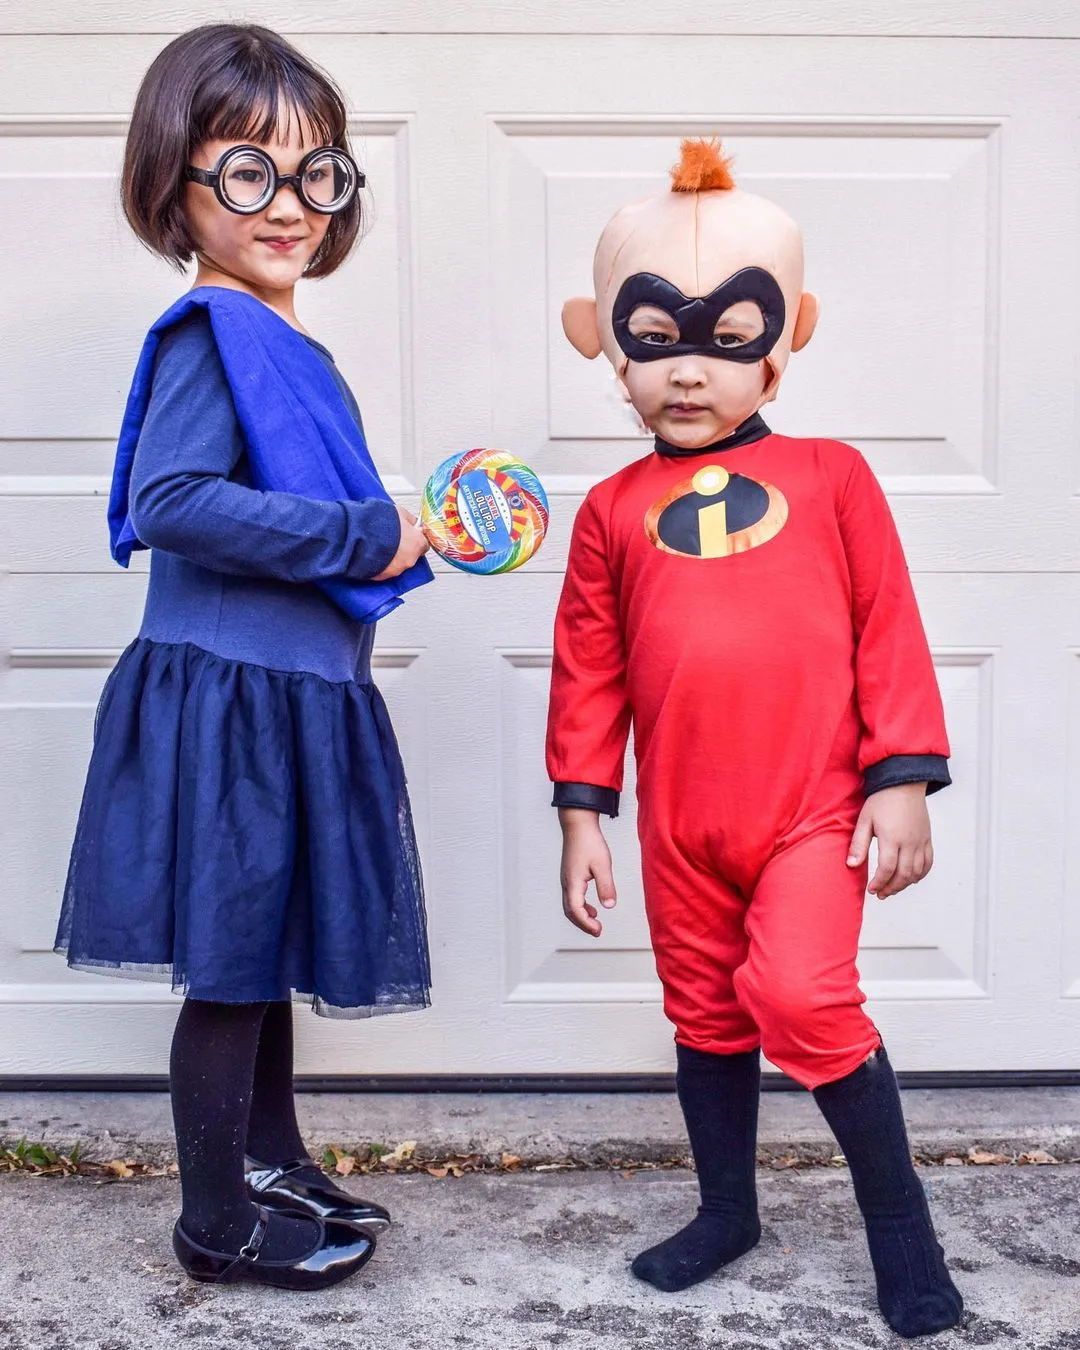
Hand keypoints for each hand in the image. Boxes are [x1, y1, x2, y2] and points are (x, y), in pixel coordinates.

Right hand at [372, 505, 428, 580]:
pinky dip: (379, 564)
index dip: (415, 539)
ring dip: (390, 557)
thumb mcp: (399, 512)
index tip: (409, 535)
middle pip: (410, 556)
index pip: (424, 545)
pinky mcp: (381, 576)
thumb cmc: (380, 522)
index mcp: (417, 544)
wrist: (358, 535)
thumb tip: (414, 523)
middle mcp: (409, 560)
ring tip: (377, 546)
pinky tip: (371, 554)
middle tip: (390, 539)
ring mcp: (395, 570)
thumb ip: (410, 520)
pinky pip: (383, 570)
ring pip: (396, 564)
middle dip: (402, 549)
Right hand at [558, 808, 616, 936]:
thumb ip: (606, 886)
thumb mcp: (603, 865)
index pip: (576, 910)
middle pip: (570, 911)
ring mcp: (566, 879)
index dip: (586, 924)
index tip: (599, 931)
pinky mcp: (569, 875)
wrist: (578, 824)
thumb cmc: (590, 842)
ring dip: (581, 916)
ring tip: (596, 922)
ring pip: (569, 905)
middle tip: (597, 932)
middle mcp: (566, 883)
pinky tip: (593, 906)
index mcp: (573, 882)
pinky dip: (581, 906)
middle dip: (583, 924)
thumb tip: (610, 906)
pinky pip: (572, 897)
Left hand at [847, 783, 933, 898]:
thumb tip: (851, 865)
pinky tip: (910, 879)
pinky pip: (928, 862)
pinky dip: (920, 874)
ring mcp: (921, 841)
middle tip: (880, 894)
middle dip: (891, 888)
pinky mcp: (927, 839)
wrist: (904, 783)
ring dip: (905, 884)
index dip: (879, 882)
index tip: (871, 890)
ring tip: (892, 889)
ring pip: (917, 872)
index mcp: (892, 837)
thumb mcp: (865, 820)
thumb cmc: (882, 800)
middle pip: (903, 874)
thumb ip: (858, 844)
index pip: (887, 868)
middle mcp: (910, 842)